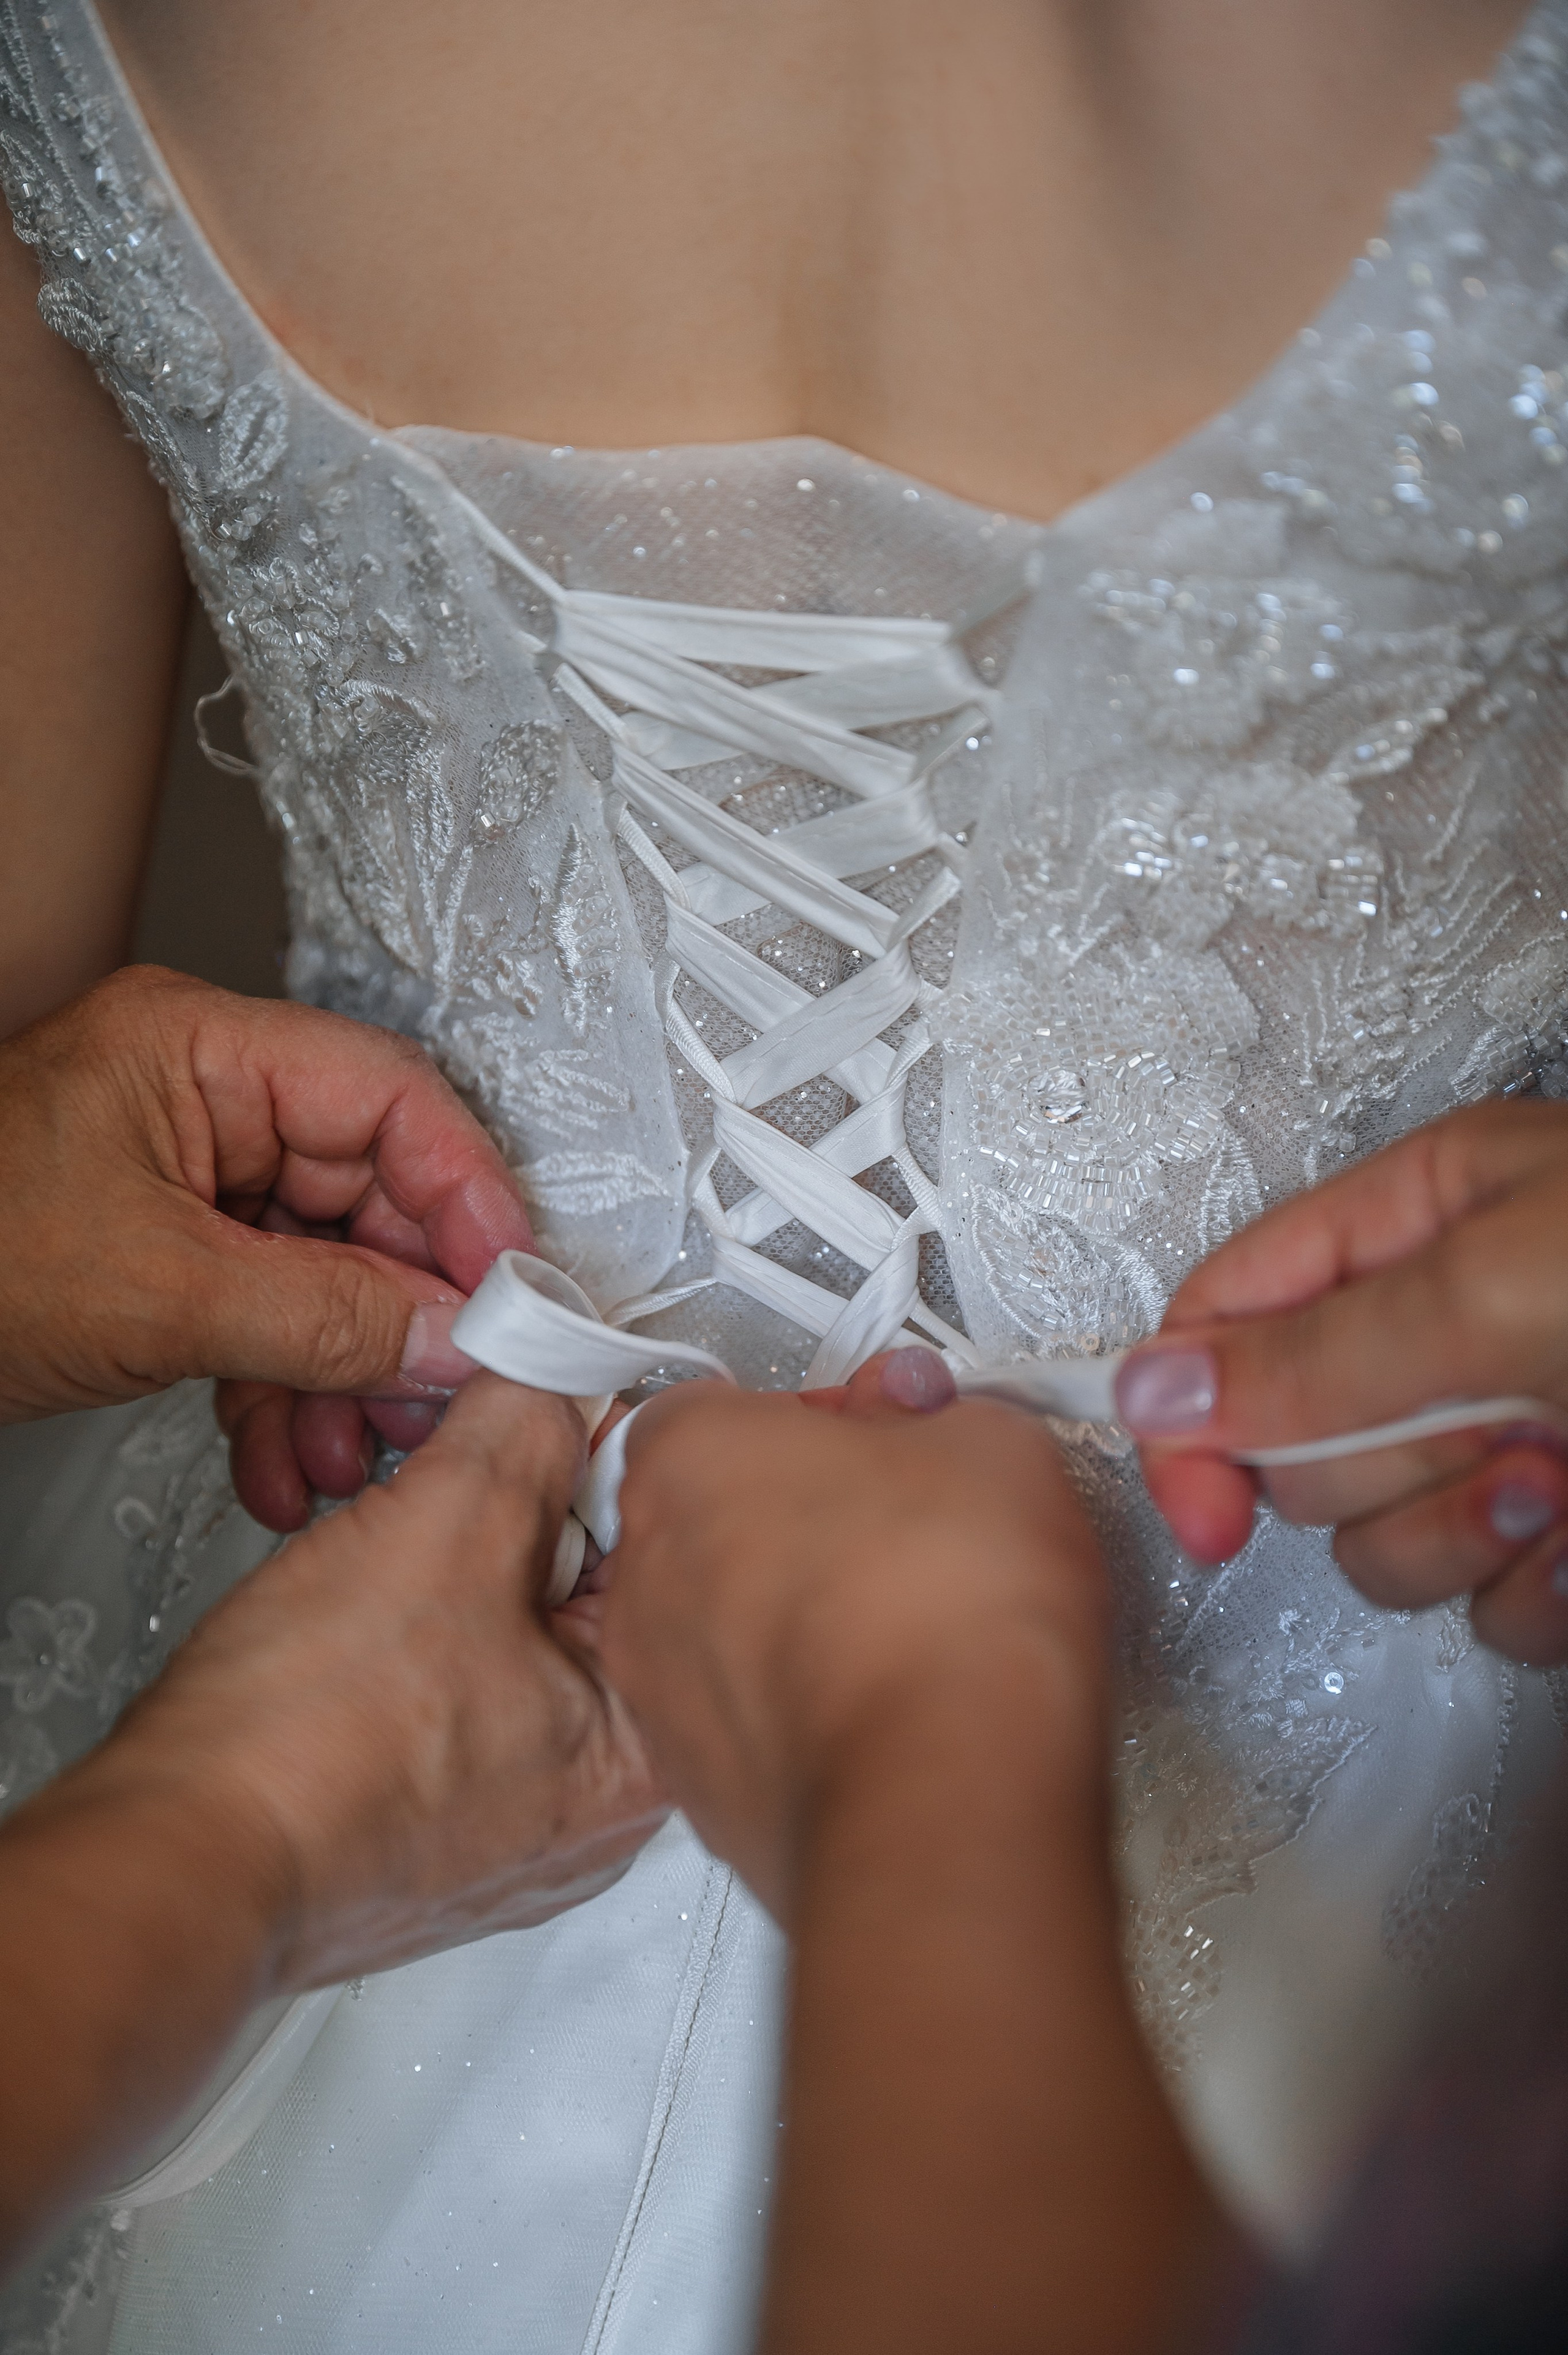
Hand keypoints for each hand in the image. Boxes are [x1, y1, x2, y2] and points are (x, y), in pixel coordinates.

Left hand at [0, 966, 533, 1529]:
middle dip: (402, 1316)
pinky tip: (287, 1465)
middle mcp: (204, 1102)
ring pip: (320, 1272)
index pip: (390, 1098)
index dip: (467, 1196)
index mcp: (200, 1050)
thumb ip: (322, 1313)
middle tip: (440, 1399)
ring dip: (344, 1377)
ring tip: (351, 1458)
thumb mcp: (155, 1291)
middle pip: (368, 1195)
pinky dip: (281, 1394)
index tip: (510, 1294)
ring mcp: (184, 1180)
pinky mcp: (163, 1255)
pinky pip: (262, 1316)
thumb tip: (453, 1336)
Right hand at [88, 1372, 665, 1982]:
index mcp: (649, 1750)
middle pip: (591, 1599)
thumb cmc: (310, 1747)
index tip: (526, 1429)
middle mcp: (598, 1813)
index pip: (662, 1548)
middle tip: (439, 1508)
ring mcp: (512, 1835)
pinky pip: (450, 1707)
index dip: (586, 1461)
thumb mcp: (445, 1522)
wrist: (179, 1858)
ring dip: (453, 1584)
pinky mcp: (429, 1841)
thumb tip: (556, 1379)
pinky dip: (410, 1656)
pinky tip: (358, 1651)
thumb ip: (525, 1428)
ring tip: (385, 1588)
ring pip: (512, 1647)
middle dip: (514, 1524)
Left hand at [601, 1352, 1109, 1918]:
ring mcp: (662, 1693)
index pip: (723, 1411)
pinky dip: (806, 1719)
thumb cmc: (947, 1611)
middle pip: (717, 1521)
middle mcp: (649, 1573)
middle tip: (905, 1535)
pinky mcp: (700, 1792)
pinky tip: (894, 1718)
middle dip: (802, 1525)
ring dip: (801, 1626)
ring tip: (910, 1639)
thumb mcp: (987, 1445)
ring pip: (726, 1631)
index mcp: (691, 1458)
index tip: (887, 1442)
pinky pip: (748, 1728)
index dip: (813, 1424)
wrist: (944, 1796)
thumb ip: (936, 1417)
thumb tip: (925, 1419)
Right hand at [1115, 1099, 1567, 1662]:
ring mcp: (1507, 1431)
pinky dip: (1535, 1596)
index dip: (1196, 1420)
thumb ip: (1320, 1352)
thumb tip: (1155, 1391)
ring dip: (1466, 1536)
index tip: (1209, 1518)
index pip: (1232, 1314)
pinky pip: (1482, 1609)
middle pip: (1301, 1447)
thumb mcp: (1501, 1290)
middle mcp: (1452, 1324)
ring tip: (1564, 1482)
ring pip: (1381, 1540)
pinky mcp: (1558, 1530)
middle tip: (1496, 1426)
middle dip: (1389, 1467)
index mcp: (1423, 1218)